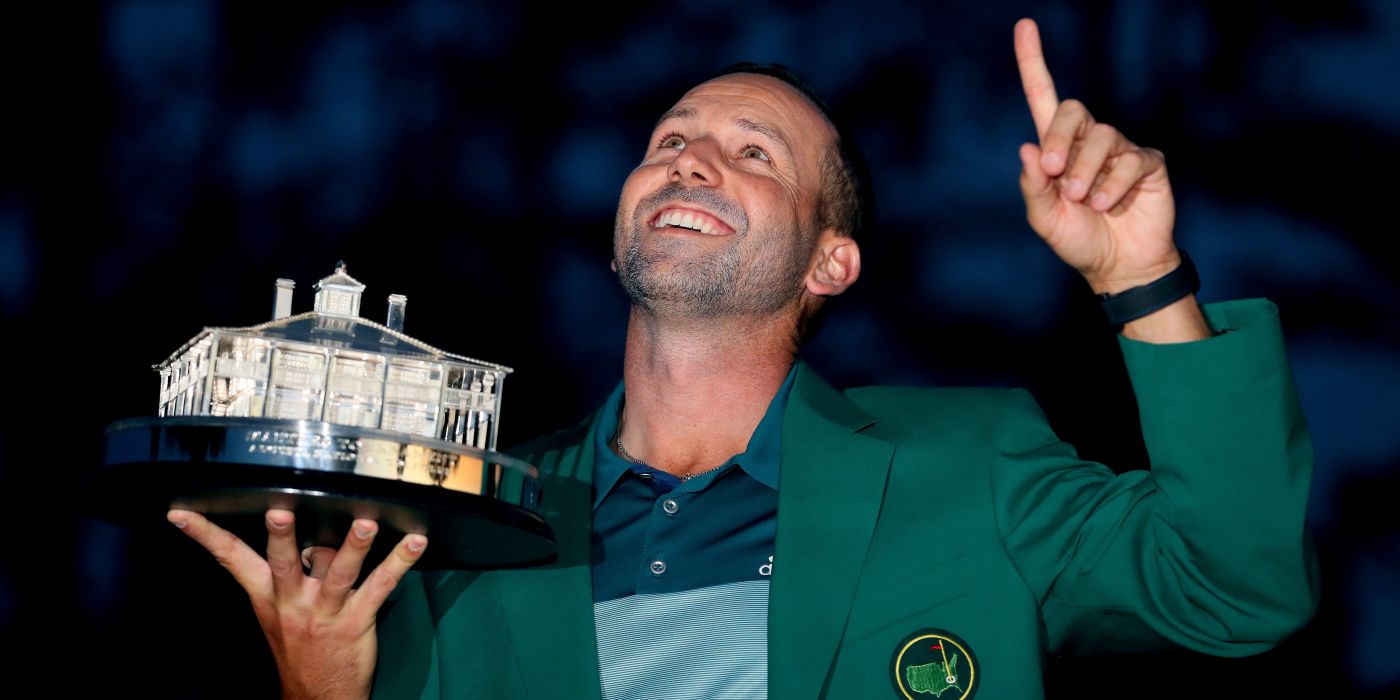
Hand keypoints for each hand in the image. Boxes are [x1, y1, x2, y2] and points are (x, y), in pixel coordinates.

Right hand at [168, 508, 426, 699]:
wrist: (316, 698)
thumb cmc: (299, 648)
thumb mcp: (279, 613)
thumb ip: (288, 574)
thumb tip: (307, 533)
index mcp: (267, 595)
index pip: (230, 559)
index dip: (205, 535)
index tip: (182, 512)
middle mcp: (292, 601)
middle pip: (285, 563)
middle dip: (282, 538)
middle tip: (279, 512)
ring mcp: (324, 612)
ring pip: (339, 573)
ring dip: (353, 546)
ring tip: (365, 523)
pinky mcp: (356, 622)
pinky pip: (380, 587)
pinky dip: (400, 564)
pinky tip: (415, 544)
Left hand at [1014, 18, 1178, 294]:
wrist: (1118, 268)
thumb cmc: (1079, 240)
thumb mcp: (1045, 219)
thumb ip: (1034, 186)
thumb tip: (1028, 148)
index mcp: (1057, 149)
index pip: (1043, 97)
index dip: (1033, 62)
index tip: (1024, 26)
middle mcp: (1088, 142)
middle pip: (1073, 110)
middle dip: (1060, 139)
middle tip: (1055, 173)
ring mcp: (1120, 150)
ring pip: (1102, 136)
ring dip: (1086, 171)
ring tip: (1085, 201)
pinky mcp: (1148, 164)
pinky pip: (1131, 160)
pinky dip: (1114, 184)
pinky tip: (1107, 205)